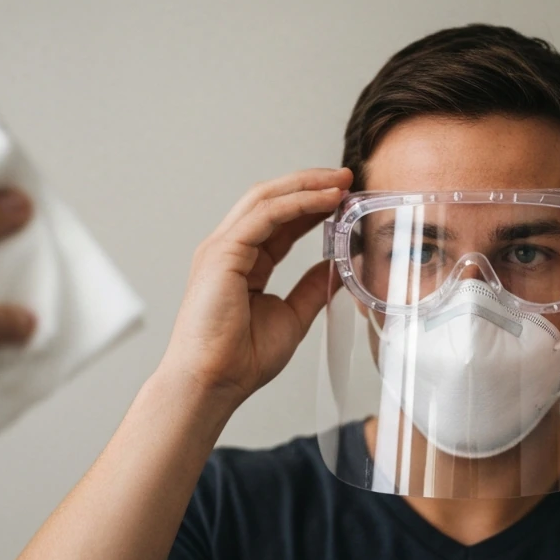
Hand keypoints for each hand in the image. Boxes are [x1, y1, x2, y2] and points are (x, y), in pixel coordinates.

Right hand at [157, 167, 350, 409]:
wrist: (214, 382)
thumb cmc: (240, 359)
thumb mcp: (292, 317)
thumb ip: (312, 289)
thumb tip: (338, 268)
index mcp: (244, 263)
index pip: (281, 221)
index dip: (313, 206)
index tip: (345, 198)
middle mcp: (230, 249)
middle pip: (272, 200)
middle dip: (310, 184)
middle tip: (346, 177)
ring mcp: (223, 247)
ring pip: (267, 198)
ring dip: (306, 186)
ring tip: (340, 182)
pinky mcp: (222, 252)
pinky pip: (265, 215)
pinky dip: (298, 203)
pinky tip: (325, 201)